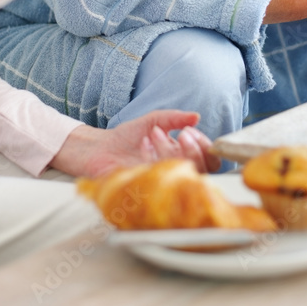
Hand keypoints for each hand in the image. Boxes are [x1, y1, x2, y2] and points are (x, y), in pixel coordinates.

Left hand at [51, 111, 220, 176]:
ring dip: (171, 151)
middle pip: (203, 172)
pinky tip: (144, 142)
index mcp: (181, 157)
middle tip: (182, 134)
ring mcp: (162, 183)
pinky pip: (160, 179)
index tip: (190, 131)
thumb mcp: (153, 120)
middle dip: (195, 151)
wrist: (99, 148)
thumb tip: (196, 116)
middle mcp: (175, 173)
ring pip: (181, 174)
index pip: (208, 160)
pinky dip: (153, 157)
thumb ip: (174, 118)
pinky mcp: (147, 189)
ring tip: (155, 133)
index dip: (204, 146)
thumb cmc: (127, 137)